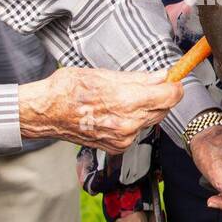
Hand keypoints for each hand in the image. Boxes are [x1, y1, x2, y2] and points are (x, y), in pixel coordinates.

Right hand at [17, 68, 182, 152]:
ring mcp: (123, 139)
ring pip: (150, 120)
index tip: (174, 79)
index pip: (169, 96)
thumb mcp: (103, 74)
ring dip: (146, 108)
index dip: (175, 85)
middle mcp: (127, 124)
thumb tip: (161, 76)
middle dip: (160, 95)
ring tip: (123, 97)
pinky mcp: (117, 147)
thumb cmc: (67, 90)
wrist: (45, 113)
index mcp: (125, 102)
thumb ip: (137, 78)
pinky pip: (137, 131)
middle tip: (147, 84)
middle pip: (163, 108)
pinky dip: (133, 121)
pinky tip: (115, 112)